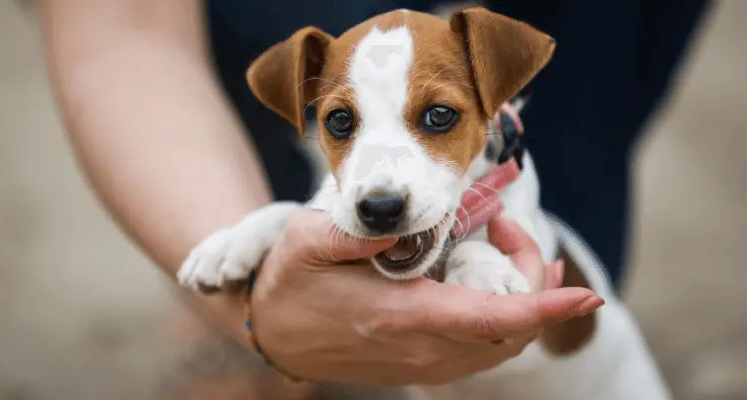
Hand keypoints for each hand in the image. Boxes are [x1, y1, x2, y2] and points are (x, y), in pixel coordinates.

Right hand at [249, 211, 602, 385]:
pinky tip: (498, 281)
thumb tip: (406, 218)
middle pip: (511, 329)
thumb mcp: (310, 241)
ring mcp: (425, 362)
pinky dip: (508, 316)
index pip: (490, 318)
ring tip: (506, 245)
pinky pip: (485, 348)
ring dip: (523, 297)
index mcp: (400, 316)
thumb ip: (358, 229)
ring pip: (504, 342)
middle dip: (533, 278)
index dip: (544, 307)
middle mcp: (422, 348)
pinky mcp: (424, 363)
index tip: (584, 293)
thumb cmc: (291, 282)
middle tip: (502, 225)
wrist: (275, 335)